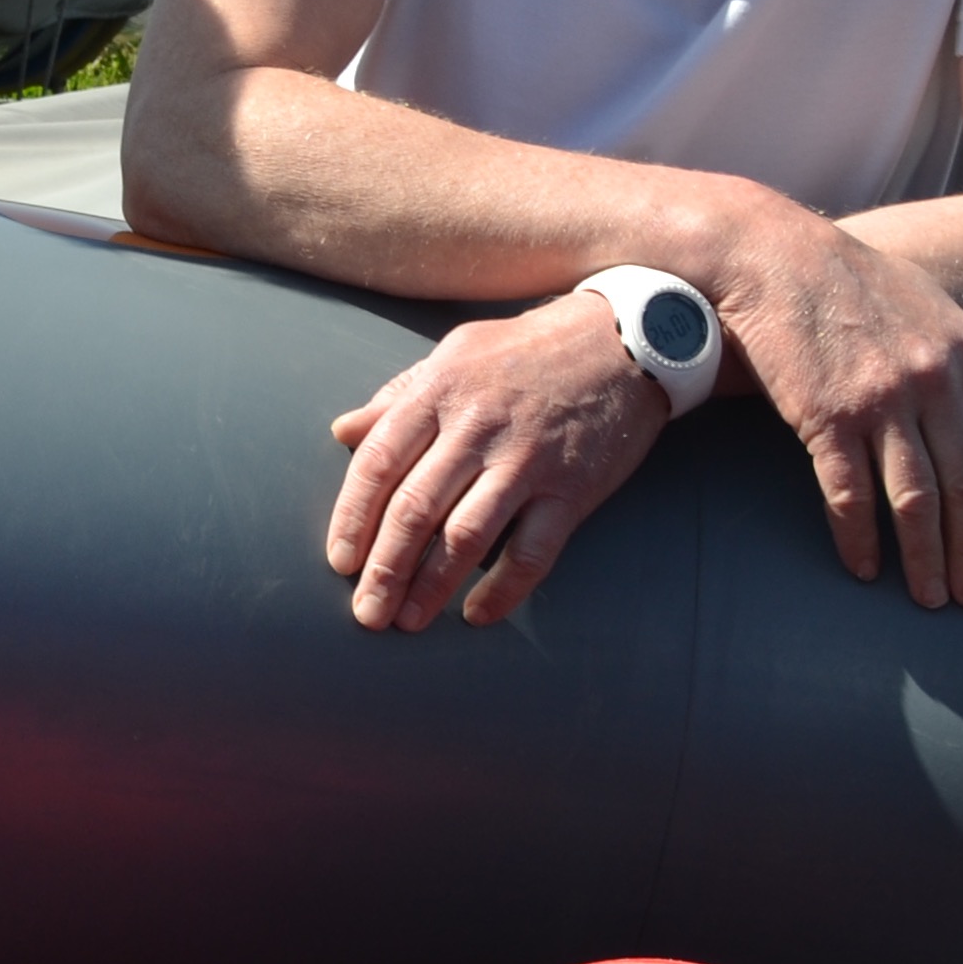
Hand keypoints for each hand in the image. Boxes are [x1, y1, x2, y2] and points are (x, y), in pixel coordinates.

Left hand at [325, 295, 669, 630]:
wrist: (623, 342)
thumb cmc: (526, 350)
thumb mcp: (454, 355)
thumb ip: (398, 396)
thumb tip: (343, 430)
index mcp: (438, 393)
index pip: (378, 464)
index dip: (352, 517)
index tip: (339, 561)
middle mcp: (476, 429)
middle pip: (414, 509)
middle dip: (383, 569)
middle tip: (367, 613)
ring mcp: (525, 461)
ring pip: (464, 537)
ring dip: (430, 587)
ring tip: (407, 622)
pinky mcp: (571, 489)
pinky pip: (532, 552)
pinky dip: (502, 590)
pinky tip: (476, 614)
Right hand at [712, 206, 962, 607]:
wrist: (771, 254)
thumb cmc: (849, 280)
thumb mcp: (930, 305)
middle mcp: (933, 380)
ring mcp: (880, 400)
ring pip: (915, 499)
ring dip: (926, 558)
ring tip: (930, 598)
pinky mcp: (825, 415)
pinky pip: (849, 493)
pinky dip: (859, 537)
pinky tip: (865, 568)